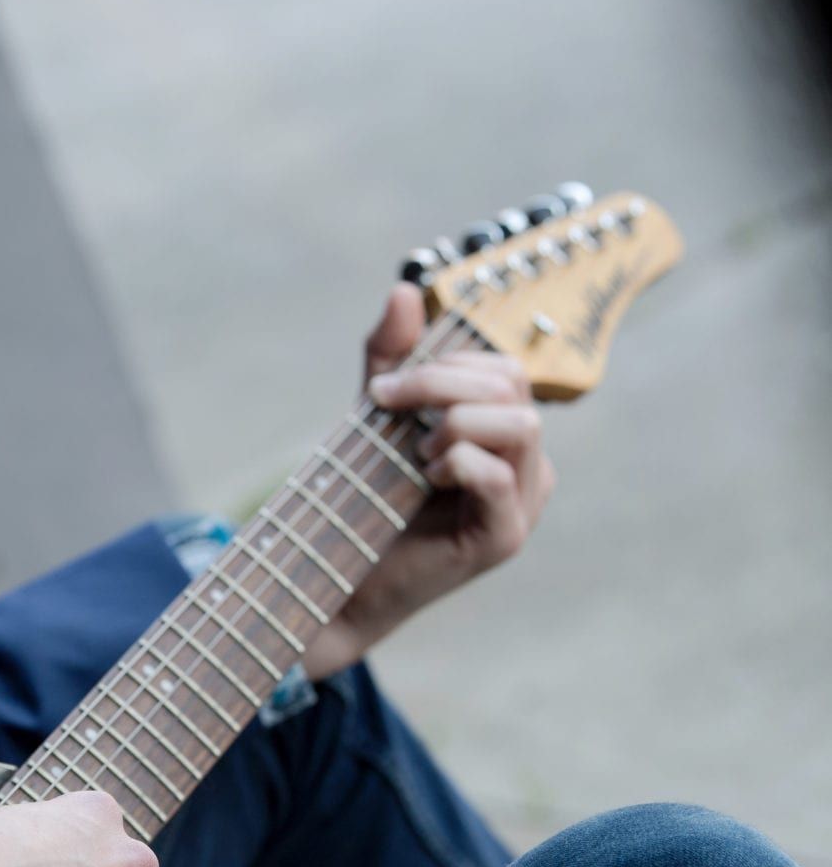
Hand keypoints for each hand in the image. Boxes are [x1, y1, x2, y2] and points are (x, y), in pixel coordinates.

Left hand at [304, 281, 555, 678]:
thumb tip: (406, 289)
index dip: (444, 363)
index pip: (504, 368)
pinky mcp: (504, 538)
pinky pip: (500, 477)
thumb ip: (390, 354)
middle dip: (441, 383)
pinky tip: (424, 477)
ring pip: (520, 426)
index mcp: (505, 432)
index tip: (382, 388)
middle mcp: (527, 465)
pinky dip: (456, 462)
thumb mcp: (376, 414)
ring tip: (416, 453)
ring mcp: (523, 503)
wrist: (339, 577)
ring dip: (455, 424)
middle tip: (388, 408)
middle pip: (513, 386)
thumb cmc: (365, 496)